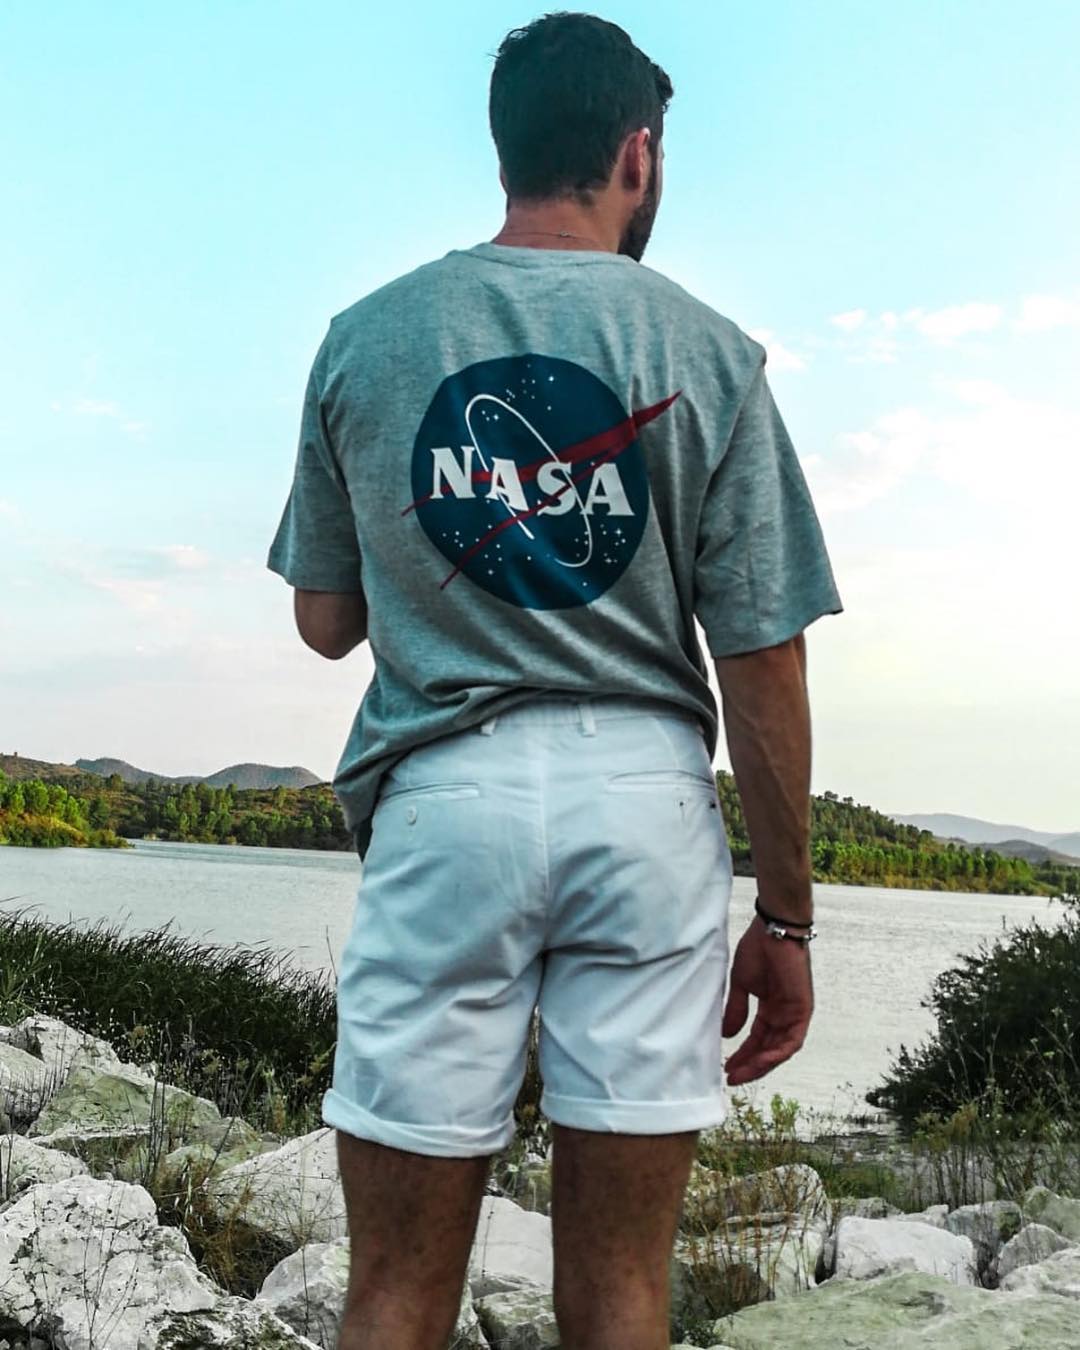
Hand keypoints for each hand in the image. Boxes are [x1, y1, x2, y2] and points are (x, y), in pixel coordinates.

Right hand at [722, 917, 813, 1085]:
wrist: (773, 930)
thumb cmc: (758, 950)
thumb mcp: (741, 984)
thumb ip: (737, 1010)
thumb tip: (727, 1035)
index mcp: (771, 1008)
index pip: (758, 1039)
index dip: (743, 1055)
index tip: (727, 1068)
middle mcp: (784, 1014)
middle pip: (769, 1048)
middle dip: (750, 1065)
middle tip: (732, 1077)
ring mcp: (795, 1013)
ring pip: (780, 1049)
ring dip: (761, 1064)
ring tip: (741, 1074)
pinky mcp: (803, 1010)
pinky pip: (792, 1040)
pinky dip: (778, 1053)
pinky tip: (761, 1061)